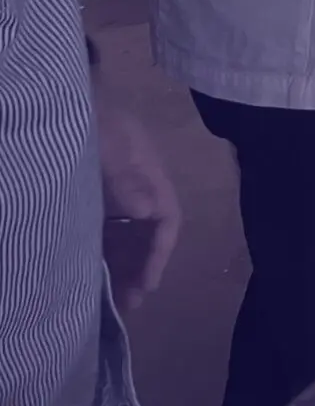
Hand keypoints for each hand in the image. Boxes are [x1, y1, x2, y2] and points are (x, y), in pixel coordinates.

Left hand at [96, 101, 179, 309]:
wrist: (56, 102)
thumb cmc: (86, 121)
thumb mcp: (106, 144)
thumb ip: (126, 176)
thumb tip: (147, 212)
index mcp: (148, 173)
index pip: (167, 218)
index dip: (160, 252)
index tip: (147, 283)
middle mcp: (135, 186)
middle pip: (147, 233)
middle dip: (142, 267)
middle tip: (130, 303)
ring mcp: (111, 192)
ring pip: (126, 236)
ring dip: (124, 265)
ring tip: (114, 299)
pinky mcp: (90, 198)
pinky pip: (103, 231)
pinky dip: (103, 253)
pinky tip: (92, 273)